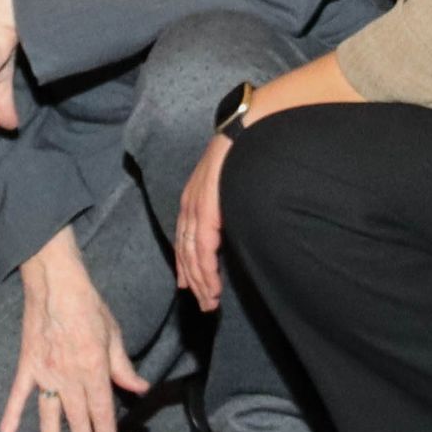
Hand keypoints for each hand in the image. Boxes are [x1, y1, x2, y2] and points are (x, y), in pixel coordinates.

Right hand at [1, 230, 147, 431]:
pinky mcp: (28, 364)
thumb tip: (139, 388)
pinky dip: (12, 412)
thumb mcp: (114, 335)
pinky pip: (19, 392)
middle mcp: (70, 375)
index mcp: (94, 368)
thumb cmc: (89, 306)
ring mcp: (46, 372)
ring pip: (49, 413)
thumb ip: (123, 367)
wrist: (56, 284)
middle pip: (78, 416)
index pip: (102, 409)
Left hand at [174, 124, 236, 313]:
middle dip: (195, 282)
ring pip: (193, 256)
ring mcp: (196, 207)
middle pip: (186, 252)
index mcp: (193, 197)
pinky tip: (212, 287)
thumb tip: (234, 219)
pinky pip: (203, 248)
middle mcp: (189, 204)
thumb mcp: (230, 177)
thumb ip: (226, 199)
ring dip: (202, 283)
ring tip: (211, 303)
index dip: (187, 265)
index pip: (185, 240)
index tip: (191, 286)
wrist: (247, 126)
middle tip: (205, 305)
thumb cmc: (246, 150)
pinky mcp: (206, 210)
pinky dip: (206, 271)